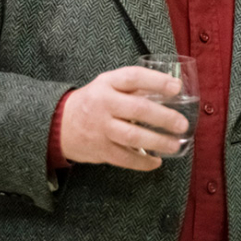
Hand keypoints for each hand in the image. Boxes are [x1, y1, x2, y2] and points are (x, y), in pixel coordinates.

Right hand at [60, 66, 187, 170]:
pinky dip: (143, 162)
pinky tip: (156, 161)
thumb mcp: (108, 85)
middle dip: (164, 117)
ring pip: (133, 136)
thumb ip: (134, 87)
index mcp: (107, 83)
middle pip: (138, 109)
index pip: (133, 77)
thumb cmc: (94, 101)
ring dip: (158, 142)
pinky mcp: (100, 149)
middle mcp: (103, 104)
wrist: (59, 124)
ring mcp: (101, 128)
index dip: (157, 81)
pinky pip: (125, 158)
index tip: (177, 87)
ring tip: (175, 144)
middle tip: (182, 124)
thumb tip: (171, 90)